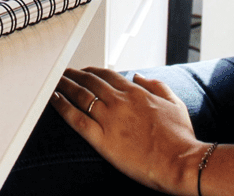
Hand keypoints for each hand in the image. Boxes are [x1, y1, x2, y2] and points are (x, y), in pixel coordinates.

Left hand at [50, 67, 206, 195]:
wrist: (178, 160)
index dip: (92, 71)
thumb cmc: (179, 136)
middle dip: (74, 75)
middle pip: (91, 82)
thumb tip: (138, 76)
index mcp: (137, 93)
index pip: (108, 75)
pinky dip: (63, 108)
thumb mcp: (174, 103)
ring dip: (65, 86)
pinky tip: (54, 101)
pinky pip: (77, 120)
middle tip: (63, 73)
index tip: (84, 72)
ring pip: (81, 96)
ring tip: (54, 82)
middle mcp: (121, 102)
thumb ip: (156, 85)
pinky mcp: (102, 140)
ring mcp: (110, 120)